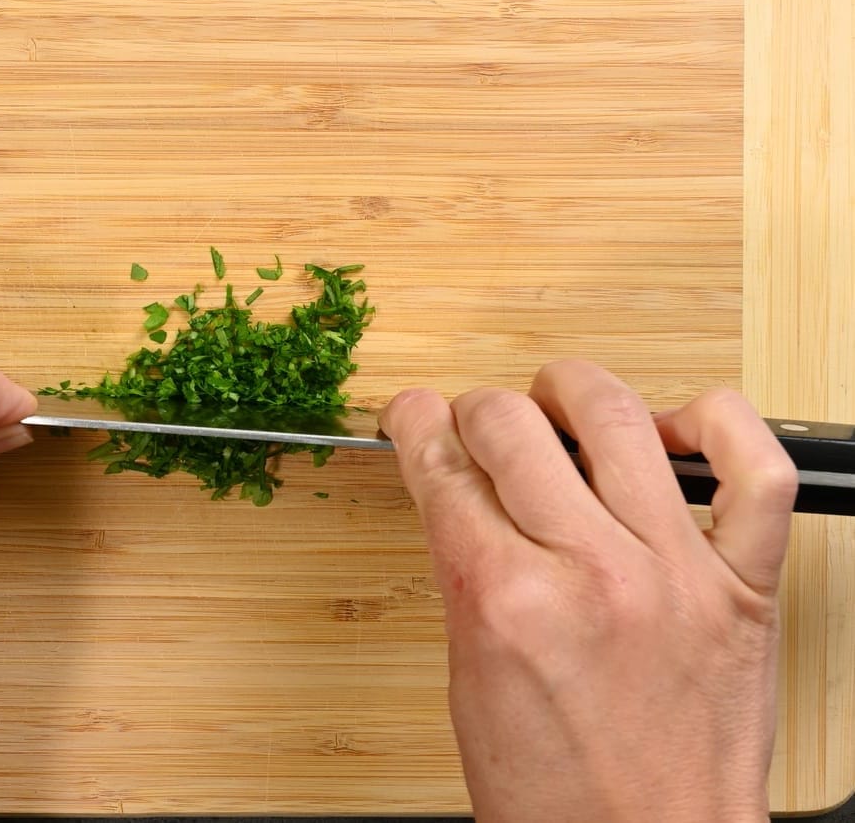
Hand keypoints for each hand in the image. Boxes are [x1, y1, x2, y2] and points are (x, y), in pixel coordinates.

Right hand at [381, 360, 796, 822]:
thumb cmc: (558, 797)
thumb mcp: (470, 677)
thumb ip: (466, 571)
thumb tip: (460, 492)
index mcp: (504, 601)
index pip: (442, 467)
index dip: (416, 424)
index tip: (416, 414)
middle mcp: (591, 573)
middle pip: (512, 426)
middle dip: (476, 411)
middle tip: (476, 424)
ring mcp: (675, 572)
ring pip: (617, 416)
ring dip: (572, 391)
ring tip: (560, 403)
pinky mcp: (744, 587)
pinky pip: (756, 469)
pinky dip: (718, 424)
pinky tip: (676, 431)